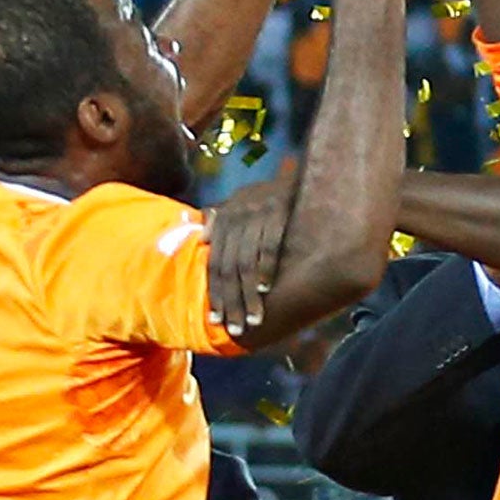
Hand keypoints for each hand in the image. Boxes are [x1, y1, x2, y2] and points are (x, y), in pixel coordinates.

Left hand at [208, 175, 294, 339]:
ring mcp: (256, 216)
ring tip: (254, 318)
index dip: (215, 293)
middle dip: (232, 301)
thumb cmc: (268, 194)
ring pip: (246, 263)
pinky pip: (269, 245)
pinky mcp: (278, 213)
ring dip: (249, 294)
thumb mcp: (240, 203)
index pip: (216, 264)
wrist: (297, 171)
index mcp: (224, 221)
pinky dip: (265, 267)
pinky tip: (265, 288)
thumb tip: (201, 238)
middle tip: (236, 329)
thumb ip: (220, 221)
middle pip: (229, 269)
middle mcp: (235, 219)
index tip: (216, 320)